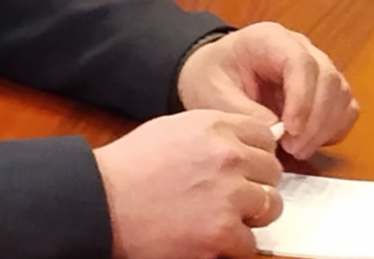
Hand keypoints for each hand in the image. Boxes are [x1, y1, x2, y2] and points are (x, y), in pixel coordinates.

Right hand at [93, 110, 282, 258]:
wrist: (102, 202)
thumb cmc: (129, 167)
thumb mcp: (172, 130)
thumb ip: (212, 134)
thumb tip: (242, 146)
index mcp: (214, 126)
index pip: (264, 136)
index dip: (255, 154)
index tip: (243, 168)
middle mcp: (227, 156)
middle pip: (272, 171)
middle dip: (255, 184)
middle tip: (230, 196)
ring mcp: (228, 196)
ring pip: (270, 207)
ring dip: (250, 216)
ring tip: (221, 218)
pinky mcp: (221, 233)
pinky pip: (249, 243)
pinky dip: (231, 246)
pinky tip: (208, 238)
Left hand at [176, 22, 357, 159]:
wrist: (211, 74)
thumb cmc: (210, 78)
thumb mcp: (213, 94)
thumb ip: (244, 112)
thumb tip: (277, 133)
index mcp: (270, 39)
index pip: (301, 63)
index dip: (302, 99)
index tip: (290, 131)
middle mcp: (300, 47)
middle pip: (328, 78)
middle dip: (315, 119)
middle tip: (293, 149)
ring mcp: (315, 66)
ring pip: (341, 93)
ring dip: (325, 126)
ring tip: (297, 149)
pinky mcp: (323, 89)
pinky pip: (344, 106)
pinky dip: (334, 128)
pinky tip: (310, 142)